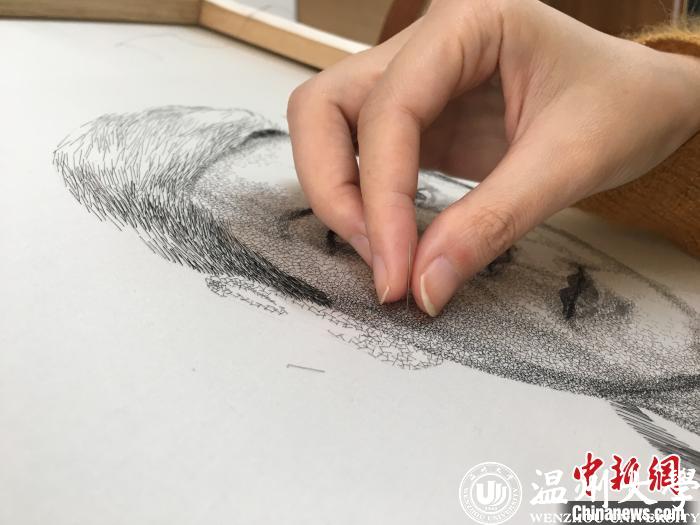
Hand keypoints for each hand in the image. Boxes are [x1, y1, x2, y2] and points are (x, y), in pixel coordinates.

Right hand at [287, 0, 699, 315]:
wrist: (644, 105)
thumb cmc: (623, 107)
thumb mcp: (567, 163)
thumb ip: (490, 224)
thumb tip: (424, 285)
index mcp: (467, 22)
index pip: (389, 110)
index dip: (382, 197)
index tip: (396, 270)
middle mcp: (426, 44)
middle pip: (325, 107)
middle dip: (334, 188)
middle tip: (375, 258)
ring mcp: (417, 83)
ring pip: (328, 128)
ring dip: (337, 195)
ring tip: (381, 253)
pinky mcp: (420, 123)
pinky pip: (361, 158)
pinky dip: (363, 203)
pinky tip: (390, 240)